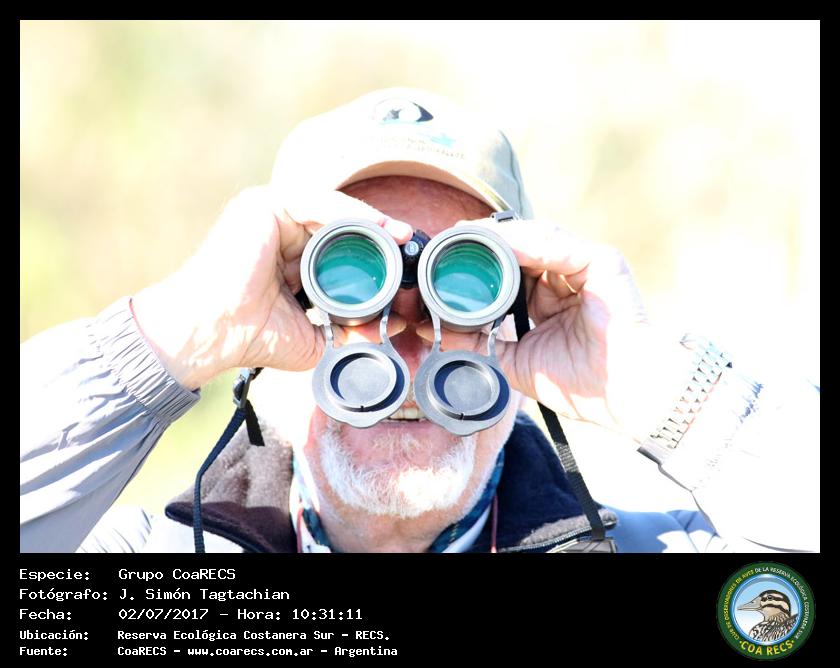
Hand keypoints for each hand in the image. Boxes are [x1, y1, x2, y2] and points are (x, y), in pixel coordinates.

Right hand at [131, 185, 411, 389]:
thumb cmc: (251, 336)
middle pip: (337, 223)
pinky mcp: (262, 205)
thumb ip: (347, 331)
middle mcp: (279, 231)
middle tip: (407, 240)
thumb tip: (388, 327)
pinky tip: (371, 224)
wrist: (214, 333)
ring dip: (366, 218)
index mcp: (286, 257)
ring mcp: (269, 214)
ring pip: (329, 209)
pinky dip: (344, 211)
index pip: (337, 244)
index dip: (372, 250)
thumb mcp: (314, 337)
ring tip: (395, 232)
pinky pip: (313, 201)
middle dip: (376, 231)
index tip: (402, 259)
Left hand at [418, 219, 693, 442]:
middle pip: (520, 247)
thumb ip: (479, 343)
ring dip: (500, 236)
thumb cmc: (580, 383)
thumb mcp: (515, 360)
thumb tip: (434, 331)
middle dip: (484, 241)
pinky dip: (528, 243)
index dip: (478, 261)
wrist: (621, 396)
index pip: (509, 267)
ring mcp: (585, 266)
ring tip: (467, 237)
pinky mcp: (602, 262)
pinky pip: (558, 245)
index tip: (442, 260)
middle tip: (447, 240)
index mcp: (549, 297)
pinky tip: (500, 244)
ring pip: (536, 238)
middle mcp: (566, 277)